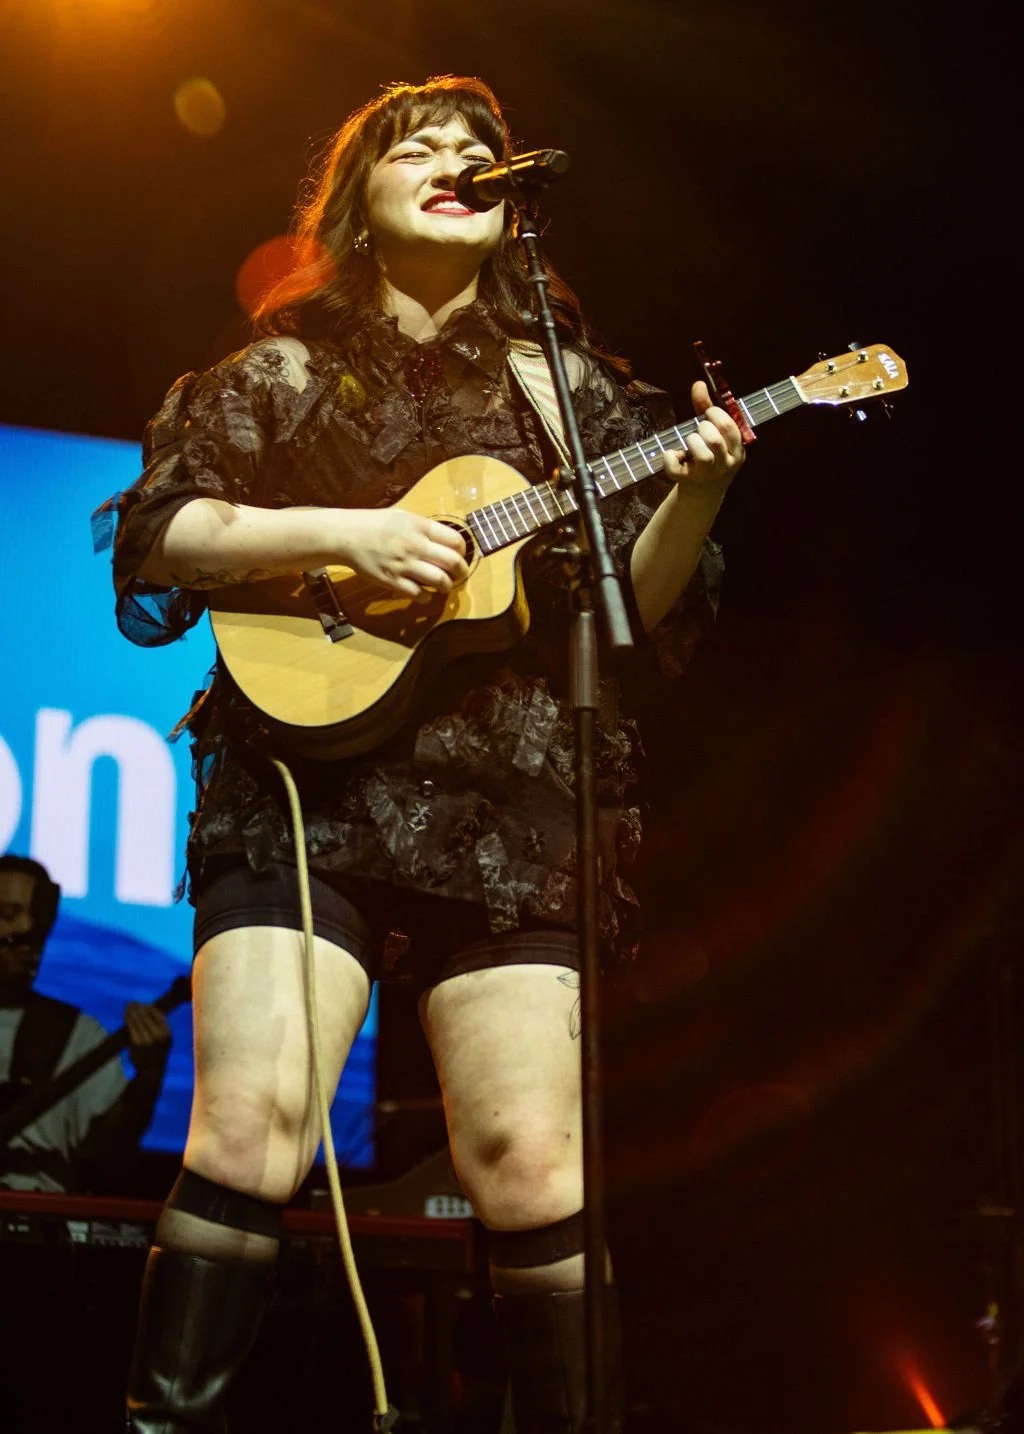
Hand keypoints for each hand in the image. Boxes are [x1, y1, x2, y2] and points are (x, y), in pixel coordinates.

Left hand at [124, 1001, 171, 1079]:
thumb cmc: (158, 1053)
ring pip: (138, 1020)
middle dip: (138, 1007)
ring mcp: (147, 1039)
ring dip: (131, 1011)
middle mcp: (159, 1035)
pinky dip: (128, 1019)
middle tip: (131, 1002)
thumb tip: (148, 1009)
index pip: (158, 1014)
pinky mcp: (137, 1043)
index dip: (149, 1008)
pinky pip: (131, 1027)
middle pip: (146, 1016)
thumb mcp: (165, 1039)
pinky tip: (125, 1015)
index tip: (143, 1005)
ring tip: (127, 1006)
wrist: (152, 1071)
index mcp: (167, 1032)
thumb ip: (159, 1026)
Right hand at [334, 507, 468, 599]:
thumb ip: (425, 528)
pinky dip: (425, 597)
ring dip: (446, 586)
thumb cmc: (375, 524)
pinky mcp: (392, 581)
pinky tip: (423, 593)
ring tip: (444, 586)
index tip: (460, 555)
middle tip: (460, 575)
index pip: (456, 540)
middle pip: (453, 562)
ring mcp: (404, 564)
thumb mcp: (404, 517)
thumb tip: (448, 541)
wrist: (346, 536)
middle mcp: (415, 545)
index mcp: (420, 527)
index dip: (463, 551)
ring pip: (440, 581)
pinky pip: (418, 594)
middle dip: (462, 572)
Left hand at [660, 380, 744, 495]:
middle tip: (699, 429)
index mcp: (736, 450)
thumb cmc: (710, 455)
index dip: (715, 415)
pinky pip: (676, 468)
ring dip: (692, 441)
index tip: (707, 414)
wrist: (703, 493)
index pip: (730, 428)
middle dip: (703, 428)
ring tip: (690, 442)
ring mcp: (707, 475)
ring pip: (703, 456)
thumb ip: (706, 408)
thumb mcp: (713, 432)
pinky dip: (670, 457)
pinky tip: (673, 454)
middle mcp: (725, 464)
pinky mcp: (687, 481)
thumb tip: (699, 383)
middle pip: (715, 440)